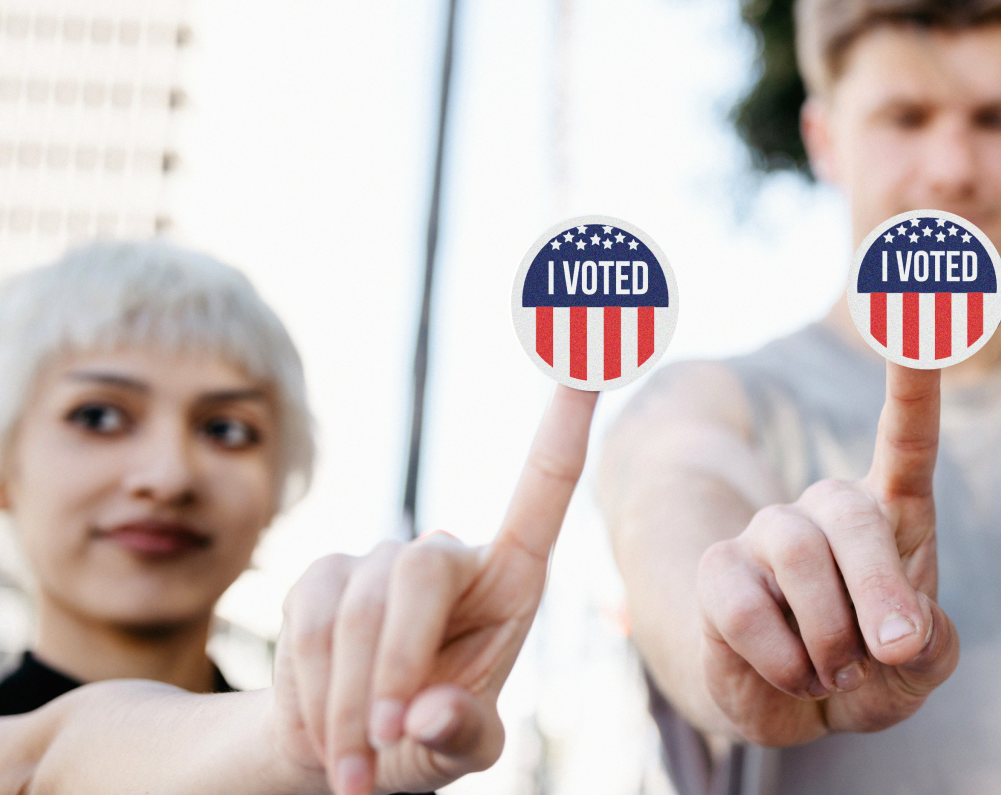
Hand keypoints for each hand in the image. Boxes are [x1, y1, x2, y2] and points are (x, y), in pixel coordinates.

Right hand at [268, 387, 596, 794]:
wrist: (348, 752)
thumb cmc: (425, 741)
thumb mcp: (459, 753)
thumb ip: (457, 738)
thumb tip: (423, 714)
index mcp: (513, 578)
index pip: (544, 486)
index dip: (566, 422)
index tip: (590, 355)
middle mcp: (449, 554)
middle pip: (418, 571)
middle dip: (394, 664)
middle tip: (384, 744)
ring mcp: (378, 559)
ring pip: (352, 611)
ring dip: (347, 703)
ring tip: (357, 764)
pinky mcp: (318, 576)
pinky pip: (303, 627)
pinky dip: (311, 695)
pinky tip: (325, 733)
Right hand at [695, 363, 958, 745]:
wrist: (798, 712)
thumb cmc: (873, 674)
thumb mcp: (919, 669)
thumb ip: (931, 648)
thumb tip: (903, 629)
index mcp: (893, 514)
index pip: (906, 435)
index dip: (913, 378)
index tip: (923, 309)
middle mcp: (827, 510)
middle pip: (851, 512)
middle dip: (879, 587)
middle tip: (896, 648)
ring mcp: (768, 534)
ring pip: (796, 553)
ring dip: (829, 635)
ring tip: (837, 675)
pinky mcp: (719, 571)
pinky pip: (740, 603)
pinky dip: (780, 658)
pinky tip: (795, 676)